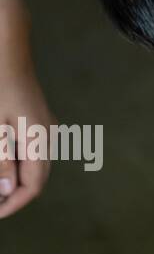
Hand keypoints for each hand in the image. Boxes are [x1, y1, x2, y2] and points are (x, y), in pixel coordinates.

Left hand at [0, 41, 51, 218]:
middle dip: (12, 194)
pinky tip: (0, 158)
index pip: (34, 185)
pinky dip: (12, 161)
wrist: (7, 49)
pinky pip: (27, 149)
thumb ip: (0, 160)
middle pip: (36, 177)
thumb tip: (7, 192)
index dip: (13, 204)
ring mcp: (43, 126)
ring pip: (31, 164)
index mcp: (40, 140)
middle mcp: (48, 135)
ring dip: (11, 177)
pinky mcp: (34, 119)